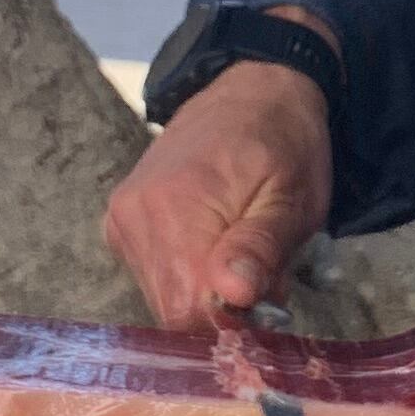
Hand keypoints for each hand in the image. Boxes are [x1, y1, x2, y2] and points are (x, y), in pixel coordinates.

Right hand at [105, 60, 333, 326]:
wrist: (251, 91)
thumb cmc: (284, 144)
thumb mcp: (294, 196)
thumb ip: (262, 247)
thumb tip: (232, 297)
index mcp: (174, 208)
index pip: (188, 313)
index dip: (232, 324)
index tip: (267, 302)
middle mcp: (134, 217)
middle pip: (173, 311)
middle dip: (222, 309)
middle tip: (262, 274)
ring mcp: (122, 221)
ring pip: (163, 298)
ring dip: (206, 293)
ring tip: (241, 254)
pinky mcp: (120, 224)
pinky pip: (154, 276)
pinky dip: (188, 275)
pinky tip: (215, 246)